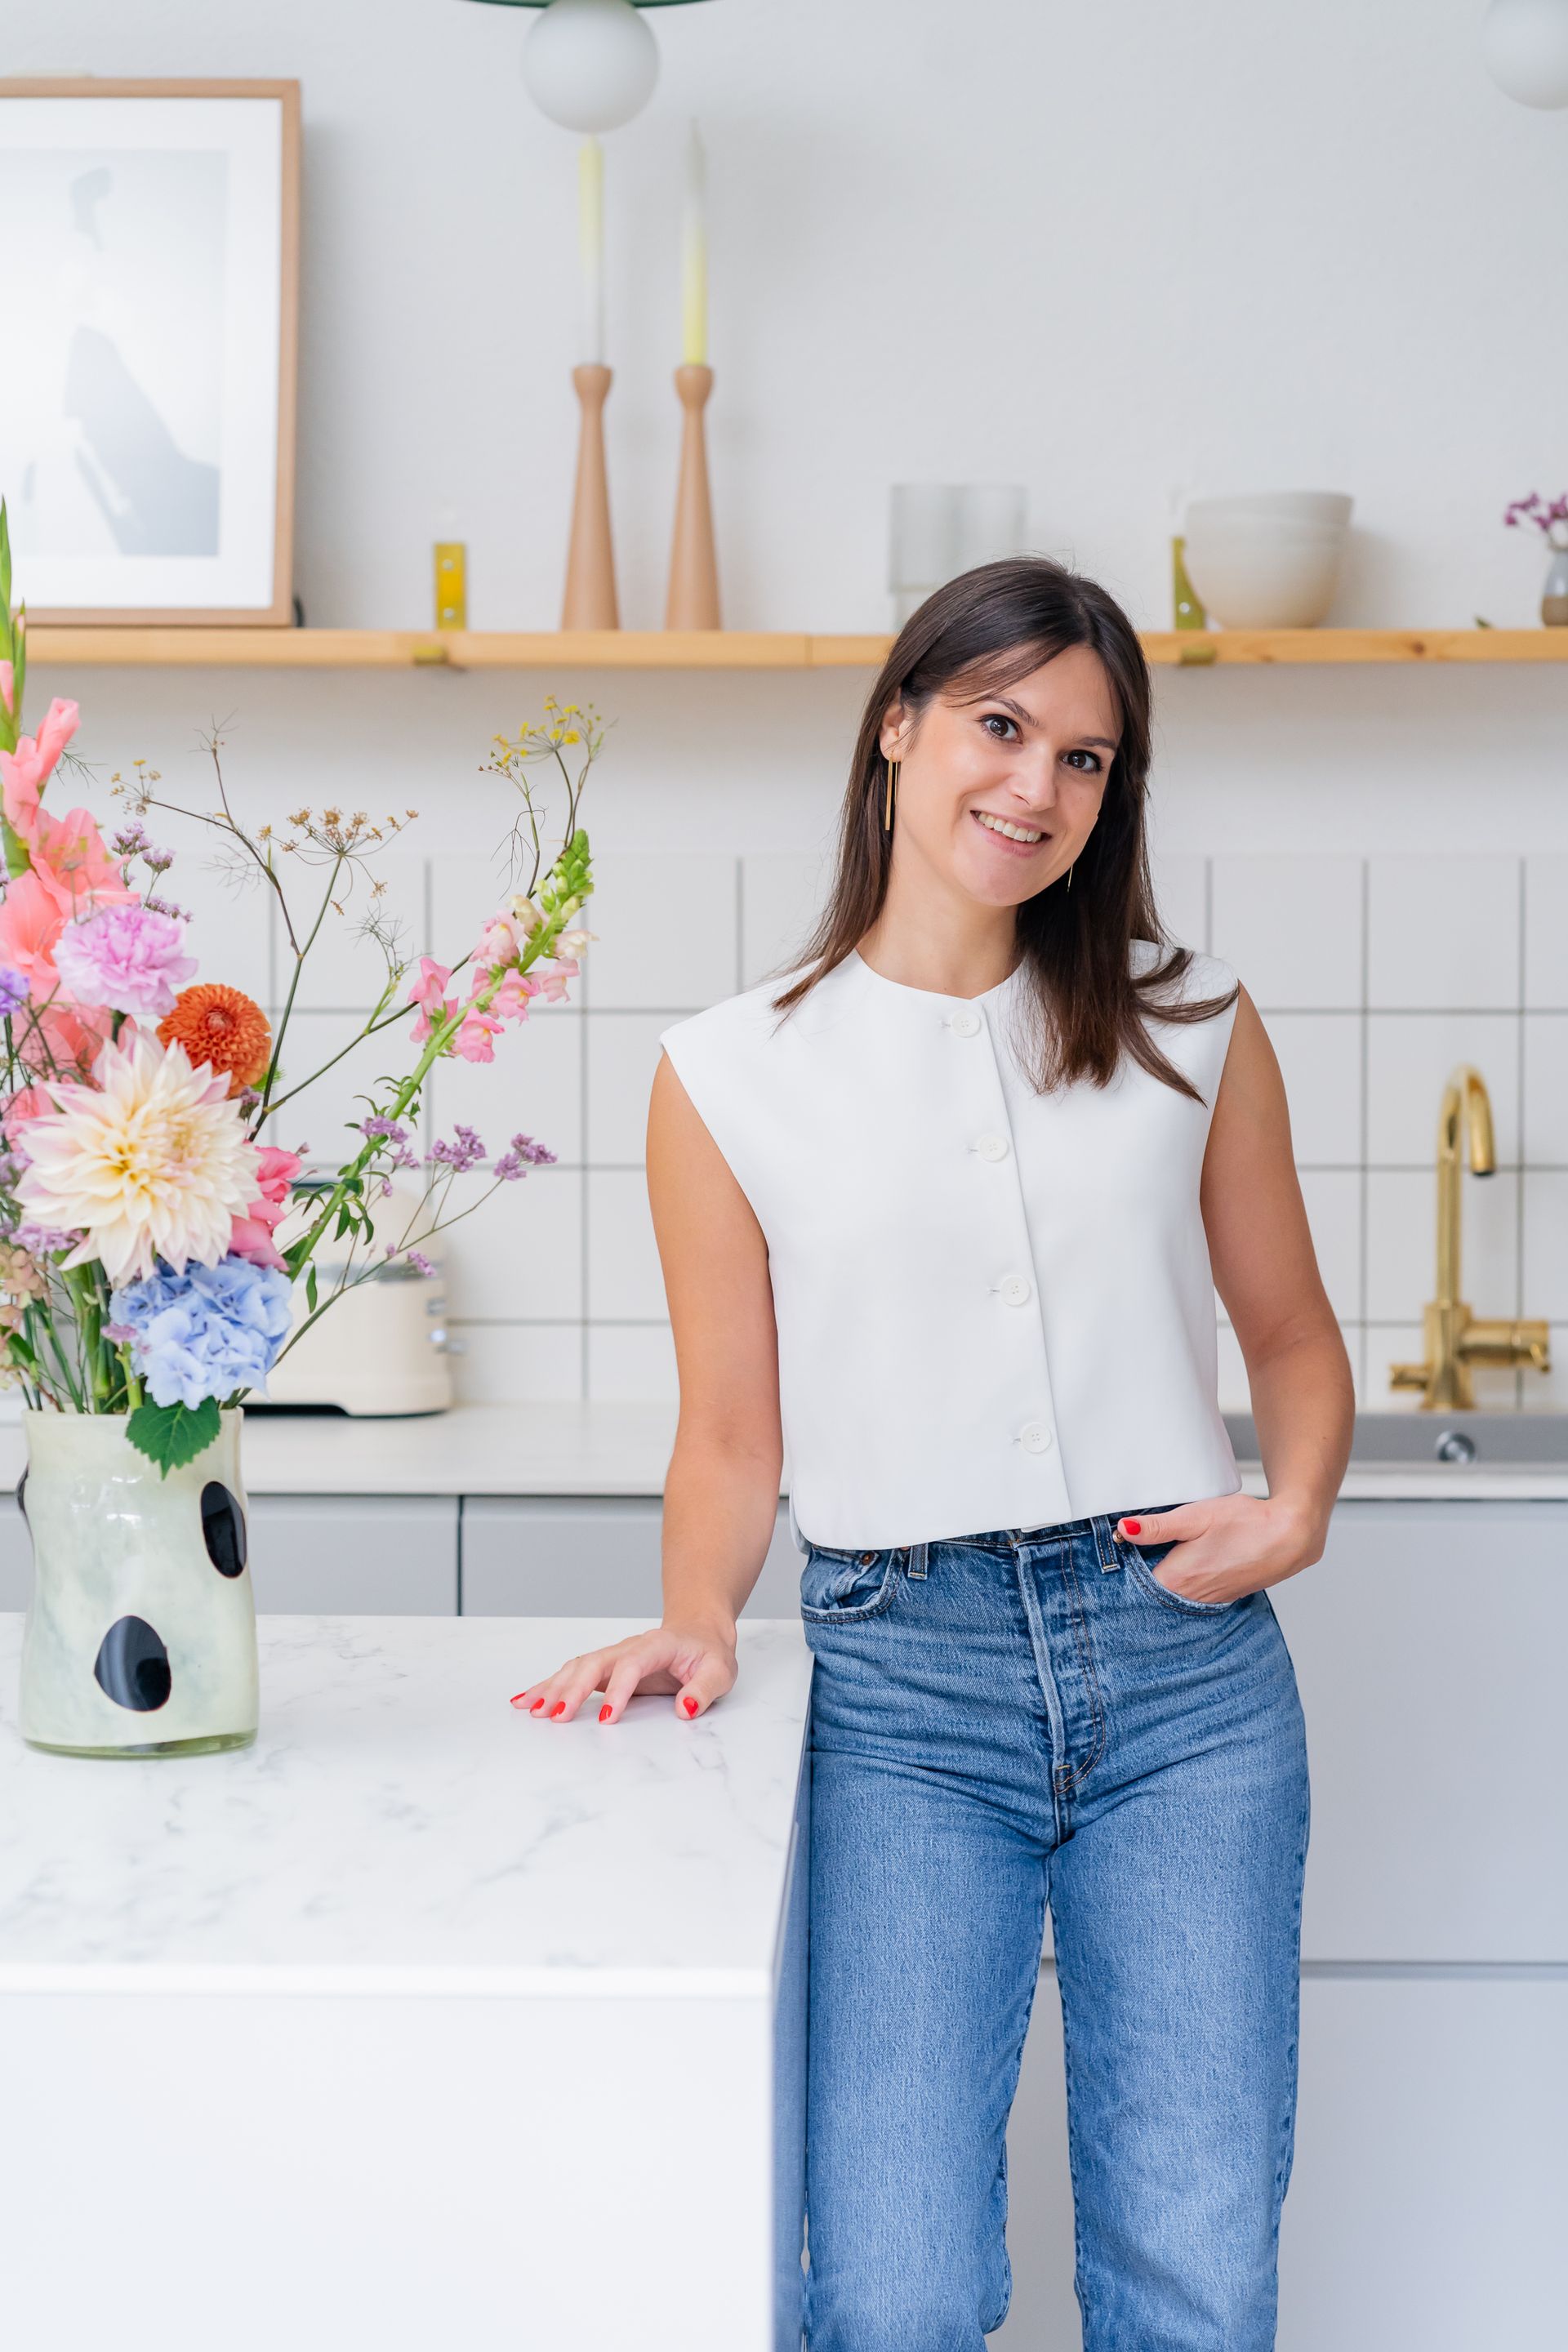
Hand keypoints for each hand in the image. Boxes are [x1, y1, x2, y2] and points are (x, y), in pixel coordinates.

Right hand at [509, 1621, 737, 1725]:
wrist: (698, 1632)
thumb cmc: (708, 1654)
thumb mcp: (720, 1671)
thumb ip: (704, 1690)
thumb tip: (685, 1709)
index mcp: (657, 1646)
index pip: (631, 1665)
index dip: (618, 1692)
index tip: (607, 1720)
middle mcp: (628, 1647)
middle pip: (594, 1664)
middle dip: (572, 1690)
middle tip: (555, 1717)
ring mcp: (613, 1656)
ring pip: (576, 1668)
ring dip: (553, 1688)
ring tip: (531, 1711)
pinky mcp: (604, 1668)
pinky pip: (572, 1674)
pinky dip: (547, 1686)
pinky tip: (525, 1699)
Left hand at [1116, 1492, 1324, 1605]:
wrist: (1290, 1536)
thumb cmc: (1246, 1524)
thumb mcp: (1195, 1517)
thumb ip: (1157, 1527)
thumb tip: (1124, 1529)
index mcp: (1177, 1579)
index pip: (1134, 1584)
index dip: (1123, 1567)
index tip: (1117, 1550)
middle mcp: (1191, 1598)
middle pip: (1151, 1591)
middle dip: (1141, 1573)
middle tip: (1137, 1548)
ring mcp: (1208, 1601)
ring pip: (1172, 1594)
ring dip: (1164, 1578)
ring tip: (1162, 1553)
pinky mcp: (1223, 1596)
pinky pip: (1192, 1594)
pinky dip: (1185, 1582)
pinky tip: (1189, 1562)